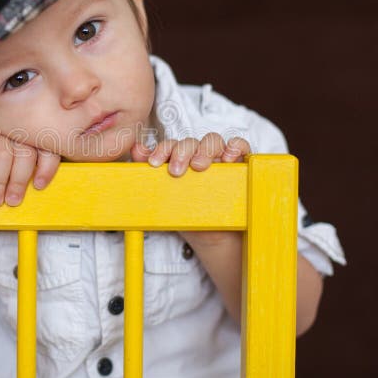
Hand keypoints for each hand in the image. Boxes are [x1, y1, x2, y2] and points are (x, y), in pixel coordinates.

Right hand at [0, 127, 60, 206]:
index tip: (39, 186)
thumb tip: (41, 193)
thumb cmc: (0, 177)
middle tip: (13, 201)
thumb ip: (33, 178)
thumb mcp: (19, 176)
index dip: (46, 166)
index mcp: (33, 140)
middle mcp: (14, 132)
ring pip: (2, 154)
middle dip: (19, 179)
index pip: (47, 148)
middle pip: (25, 151)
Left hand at [130, 132, 250, 247]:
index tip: (154, 164)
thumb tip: (136, 150)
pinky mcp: (241, 164)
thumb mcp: (166, 196)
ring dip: (205, 149)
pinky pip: (241, 147)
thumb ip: (151, 174)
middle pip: (191, 142)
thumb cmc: (189, 214)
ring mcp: (221, 158)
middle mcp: (200, 155)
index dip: (162, 149)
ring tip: (199, 167)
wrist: (213, 237)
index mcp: (181, 160)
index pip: (172, 145)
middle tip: (176, 172)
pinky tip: (228, 158)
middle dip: (181, 152)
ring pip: (213, 141)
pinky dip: (235, 146)